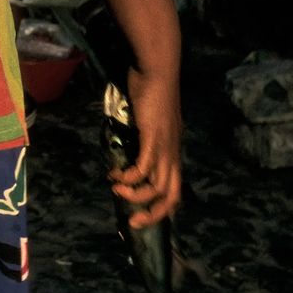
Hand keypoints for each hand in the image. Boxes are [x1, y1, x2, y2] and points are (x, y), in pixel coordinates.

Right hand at [108, 69, 182, 227]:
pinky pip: (142, 169)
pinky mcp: (154, 139)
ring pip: (157, 187)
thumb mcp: (151, 121)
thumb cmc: (153, 90)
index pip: (176, 189)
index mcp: (174, 151)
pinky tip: (115, 175)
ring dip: (135, 195)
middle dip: (152, 215)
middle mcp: (173, 154)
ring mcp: (165, 148)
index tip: (142, 214)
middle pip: (172, 197)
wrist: (157, 71)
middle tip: (132, 221)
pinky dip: (128, 177)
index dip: (163, 207)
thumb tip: (130, 147)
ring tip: (117, 190)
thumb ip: (144, 137)